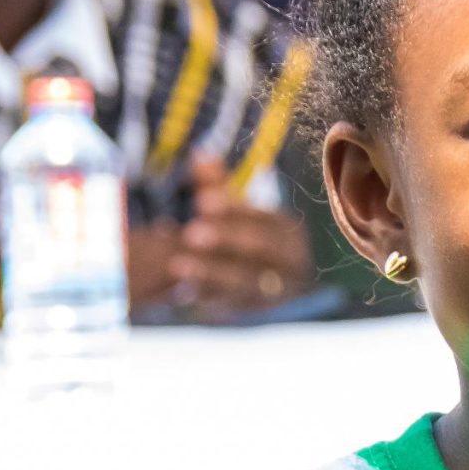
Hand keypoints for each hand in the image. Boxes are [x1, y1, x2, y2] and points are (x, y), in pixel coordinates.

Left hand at [172, 154, 312, 316]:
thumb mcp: (233, 211)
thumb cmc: (244, 236)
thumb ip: (217, 185)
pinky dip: (206, 296)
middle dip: (226, 239)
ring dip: (211, 273)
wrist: (265, 284)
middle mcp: (290, 265)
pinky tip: (180, 289)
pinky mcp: (252, 314)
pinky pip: (231, 306)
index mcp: (288, 233)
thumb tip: (199, 156)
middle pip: (260, 250)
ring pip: (245, 283)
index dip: (234, 210)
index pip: (265, 219)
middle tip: (191, 232)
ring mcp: (275, 293)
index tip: (201, 200)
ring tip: (178, 265)